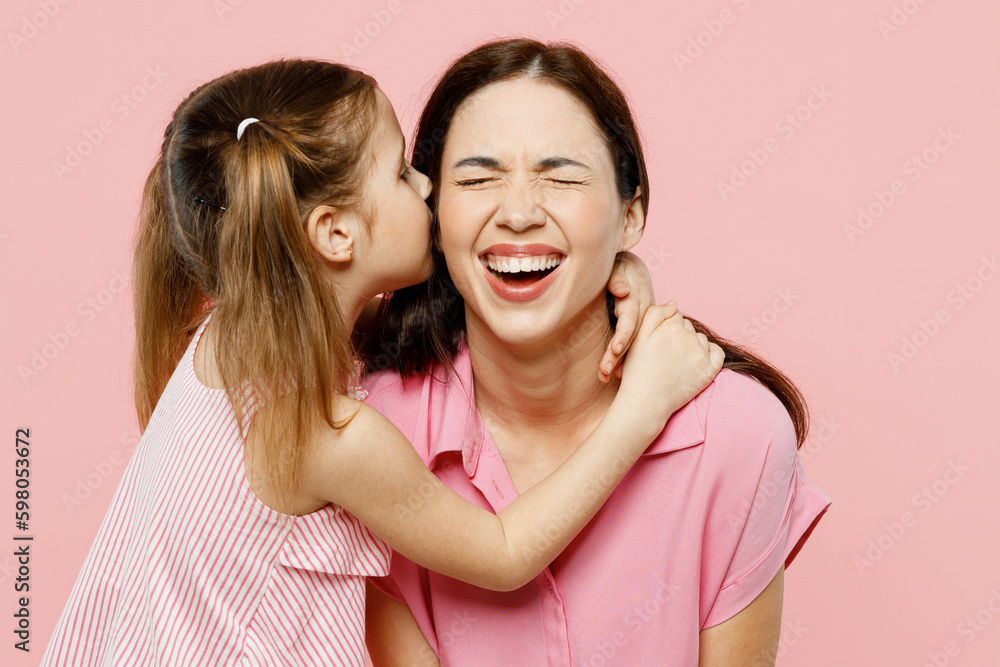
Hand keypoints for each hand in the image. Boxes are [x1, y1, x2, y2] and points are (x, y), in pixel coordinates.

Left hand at [600, 252, 654, 383]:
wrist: (629, 263)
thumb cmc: (617, 263)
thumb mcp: (616, 265)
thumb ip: (616, 277)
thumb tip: (622, 290)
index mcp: (637, 294)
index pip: (630, 318)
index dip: (624, 334)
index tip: (616, 349)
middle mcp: (643, 308)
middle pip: (633, 336)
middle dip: (619, 356)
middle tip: (604, 373)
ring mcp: (643, 317)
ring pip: (635, 341)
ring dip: (621, 360)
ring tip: (606, 376)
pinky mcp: (640, 323)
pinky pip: (634, 341)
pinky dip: (626, 356)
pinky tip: (615, 372)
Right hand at [615, 301, 724, 437]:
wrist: (646, 402)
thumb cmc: (638, 370)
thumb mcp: (638, 337)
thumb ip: (655, 314)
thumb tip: (674, 303)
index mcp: (671, 326)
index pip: (673, 315)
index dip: (663, 327)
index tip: (656, 342)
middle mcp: (689, 337)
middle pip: (686, 326)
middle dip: (677, 335)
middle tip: (663, 354)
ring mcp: (701, 354)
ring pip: (700, 339)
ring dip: (691, 344)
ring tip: (675, 361)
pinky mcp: (709, 370)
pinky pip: (717, 353)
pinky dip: (710, 353)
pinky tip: (697, 360)